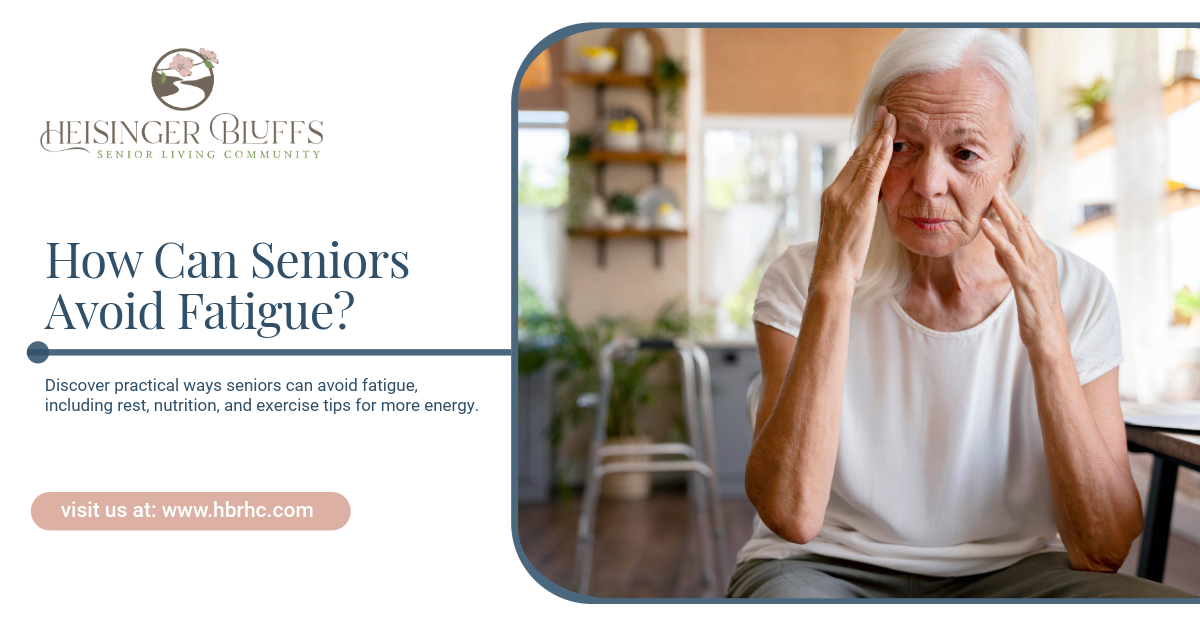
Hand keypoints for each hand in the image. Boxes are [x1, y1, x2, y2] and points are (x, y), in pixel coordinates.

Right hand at [812, 106, 894, 287]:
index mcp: (831, 195)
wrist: (831, 273)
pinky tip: (890, 141)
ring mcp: (843, 196)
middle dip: (873, 132)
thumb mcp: (846, 228)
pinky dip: (881, 155)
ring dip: (880, 137)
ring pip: (864, 160)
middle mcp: (835, 190)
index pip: (852, 164)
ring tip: (891, 118)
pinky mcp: (856, 203)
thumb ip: (855, 209)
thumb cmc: (840, 259)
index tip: (877, 129)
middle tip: (886, 112)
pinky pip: (871, 174)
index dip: (866, 144)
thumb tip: (870, 200)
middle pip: (857, 155)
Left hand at [980, 183, 1068, 353]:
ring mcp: (1036, 267)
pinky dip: (996, 237)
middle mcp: (1042, 257)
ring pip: (1019, 233)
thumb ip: (1012, 262)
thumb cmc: (1036, 312)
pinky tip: (984, 225)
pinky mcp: (1026, 280)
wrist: (1049, 338)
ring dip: (1003, 212)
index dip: (1012, 207)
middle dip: (1008, 202)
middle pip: (1023, 223)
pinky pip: (1010, 254)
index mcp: (1042, 256)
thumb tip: (998, 246)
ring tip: (990, 194)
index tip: (999, 190)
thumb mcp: (1022, 281)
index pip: (1025, 226)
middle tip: (995, 181)